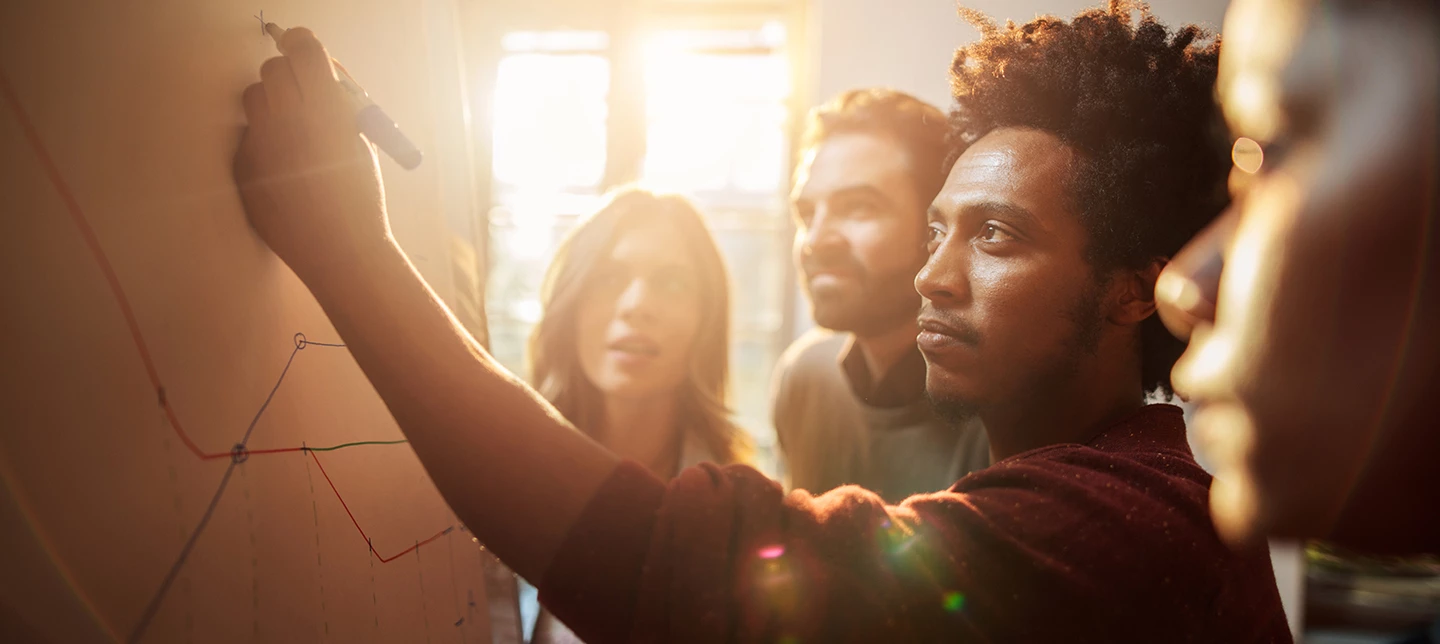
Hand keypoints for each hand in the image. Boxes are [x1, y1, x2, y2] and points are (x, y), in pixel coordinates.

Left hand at [233, 27, 390, 279]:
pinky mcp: (241, 165)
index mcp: (327, 109)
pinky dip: (263, 143)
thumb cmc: (360, 197)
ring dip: (271, 104)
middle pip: (274, 69)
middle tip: (304, 95)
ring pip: (253, 98)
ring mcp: (259, 142)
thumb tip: (318, 74)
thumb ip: (340, 104)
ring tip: (293, 135)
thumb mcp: (362, 141)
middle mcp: (288, 118)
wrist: (340, 250)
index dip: (303, 44)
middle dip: (288, 76)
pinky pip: (247, 136)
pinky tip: (285, 171)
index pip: (303, 49)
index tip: (302, 45)